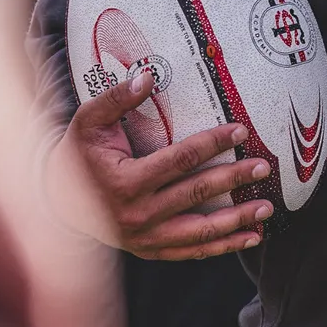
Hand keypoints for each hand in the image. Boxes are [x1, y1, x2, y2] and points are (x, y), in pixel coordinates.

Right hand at [46, 69, 272, 258]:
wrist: (58, 202)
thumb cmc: (79, 154)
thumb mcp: (89, 121)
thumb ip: (117, 98)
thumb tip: (148, 75)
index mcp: (123, 182)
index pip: (178, 160)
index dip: (211, 144)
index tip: (240, 129)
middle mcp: (136, 215)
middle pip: (195, 195)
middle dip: (233, 179)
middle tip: (263, 165)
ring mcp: (145, 239)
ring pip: (200, 232)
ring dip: (237, 221)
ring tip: (267, 207)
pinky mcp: (151, 251)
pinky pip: (193, 251)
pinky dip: (224, 247)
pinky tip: (251, 236)